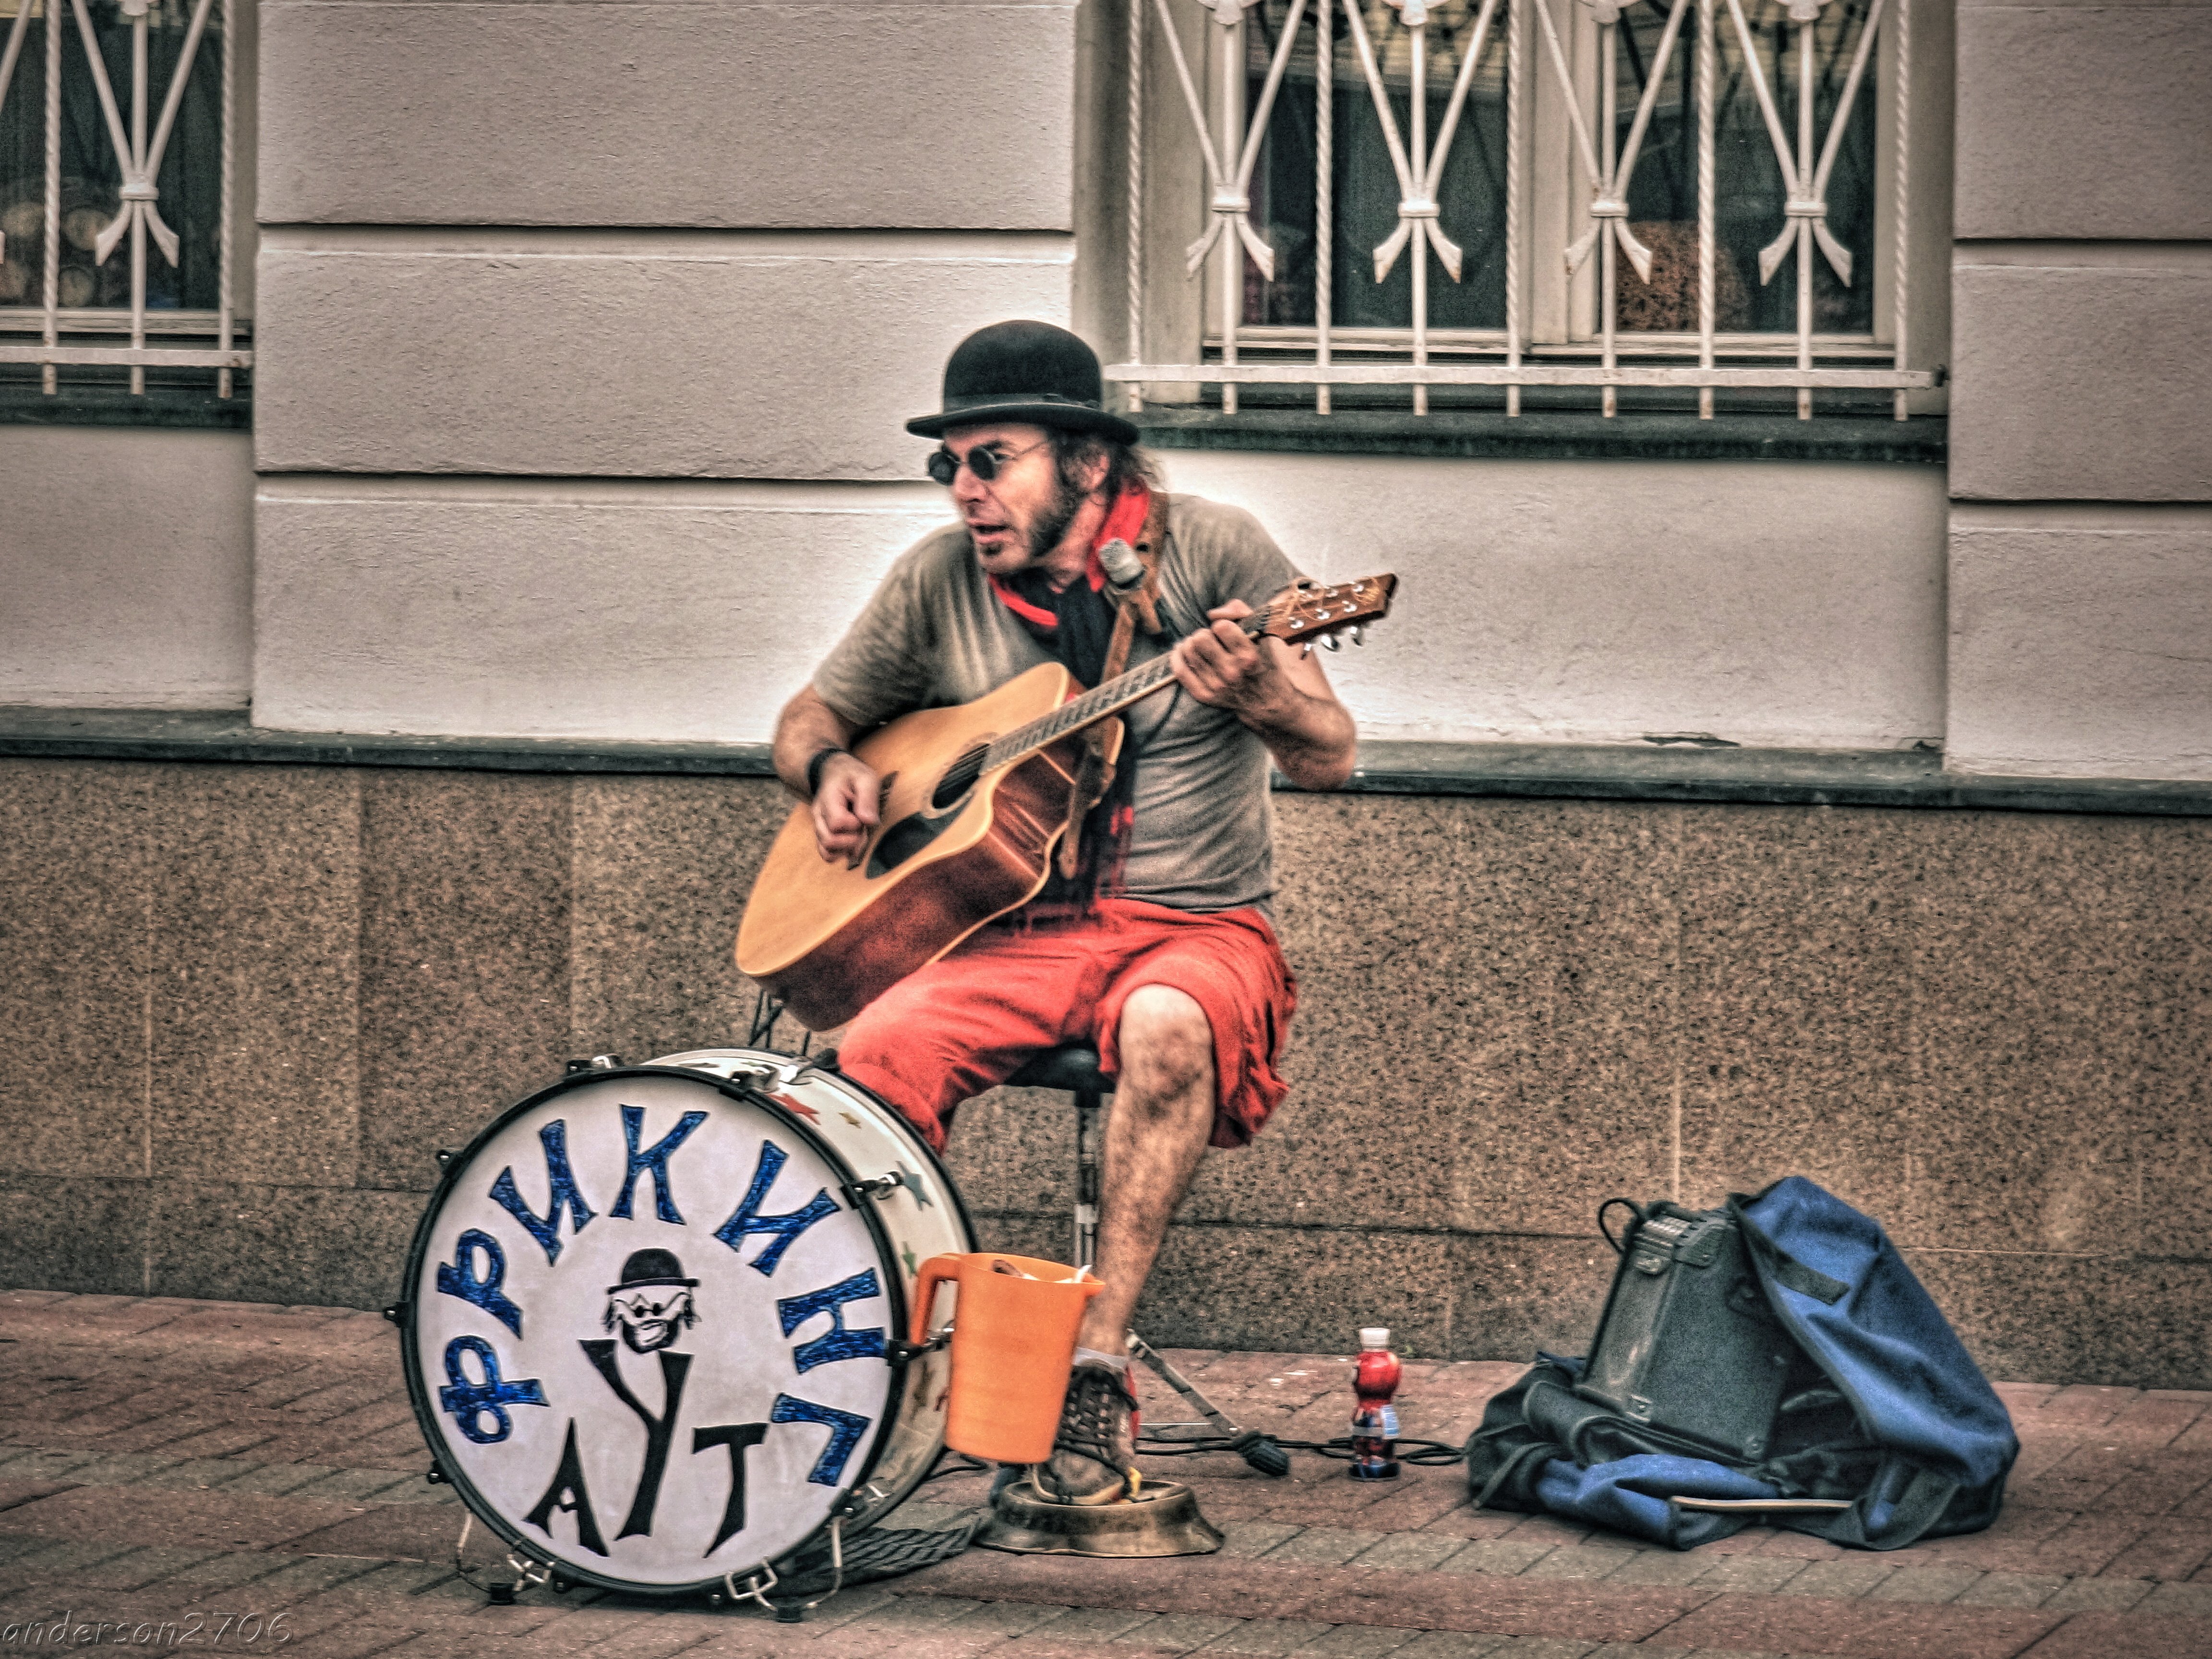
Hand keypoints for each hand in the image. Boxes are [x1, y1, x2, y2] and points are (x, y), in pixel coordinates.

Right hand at [811, 753, 880, 863]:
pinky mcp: (822, 833)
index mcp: (829, 798)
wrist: (835, 773)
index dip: (854, 824)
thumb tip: (868, 821)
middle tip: (862, 828)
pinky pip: (826, 853)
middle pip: (829, 841)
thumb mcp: (866, 778)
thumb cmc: (851, 776)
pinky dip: (840, 853)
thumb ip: (868, 798)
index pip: (837, 823)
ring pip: (826, 851)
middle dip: (852, 839)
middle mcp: (819, 815)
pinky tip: (851, 843)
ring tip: (857, 835)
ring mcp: (819, 826)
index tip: (863, 816)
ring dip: (847, 848)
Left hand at [1169, 600, 1290, 717]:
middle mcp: (1232, 673)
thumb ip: (1241, 613)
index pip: (1221, 627)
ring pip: (1188, 652)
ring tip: (1200, 646)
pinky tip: (1182, 650)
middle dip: (1204, 634)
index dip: (1222, 625)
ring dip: (1191, 644)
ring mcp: (1218, 686)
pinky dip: (1178, 657)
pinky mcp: (1205, 696)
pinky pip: (1180, 671)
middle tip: (1211, 639)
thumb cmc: (1267, 661)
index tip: (1227, 632)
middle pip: (1200, 639)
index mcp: (1249, 656)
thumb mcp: (1264, 633)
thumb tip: (1213, 614)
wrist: (1271, 700)